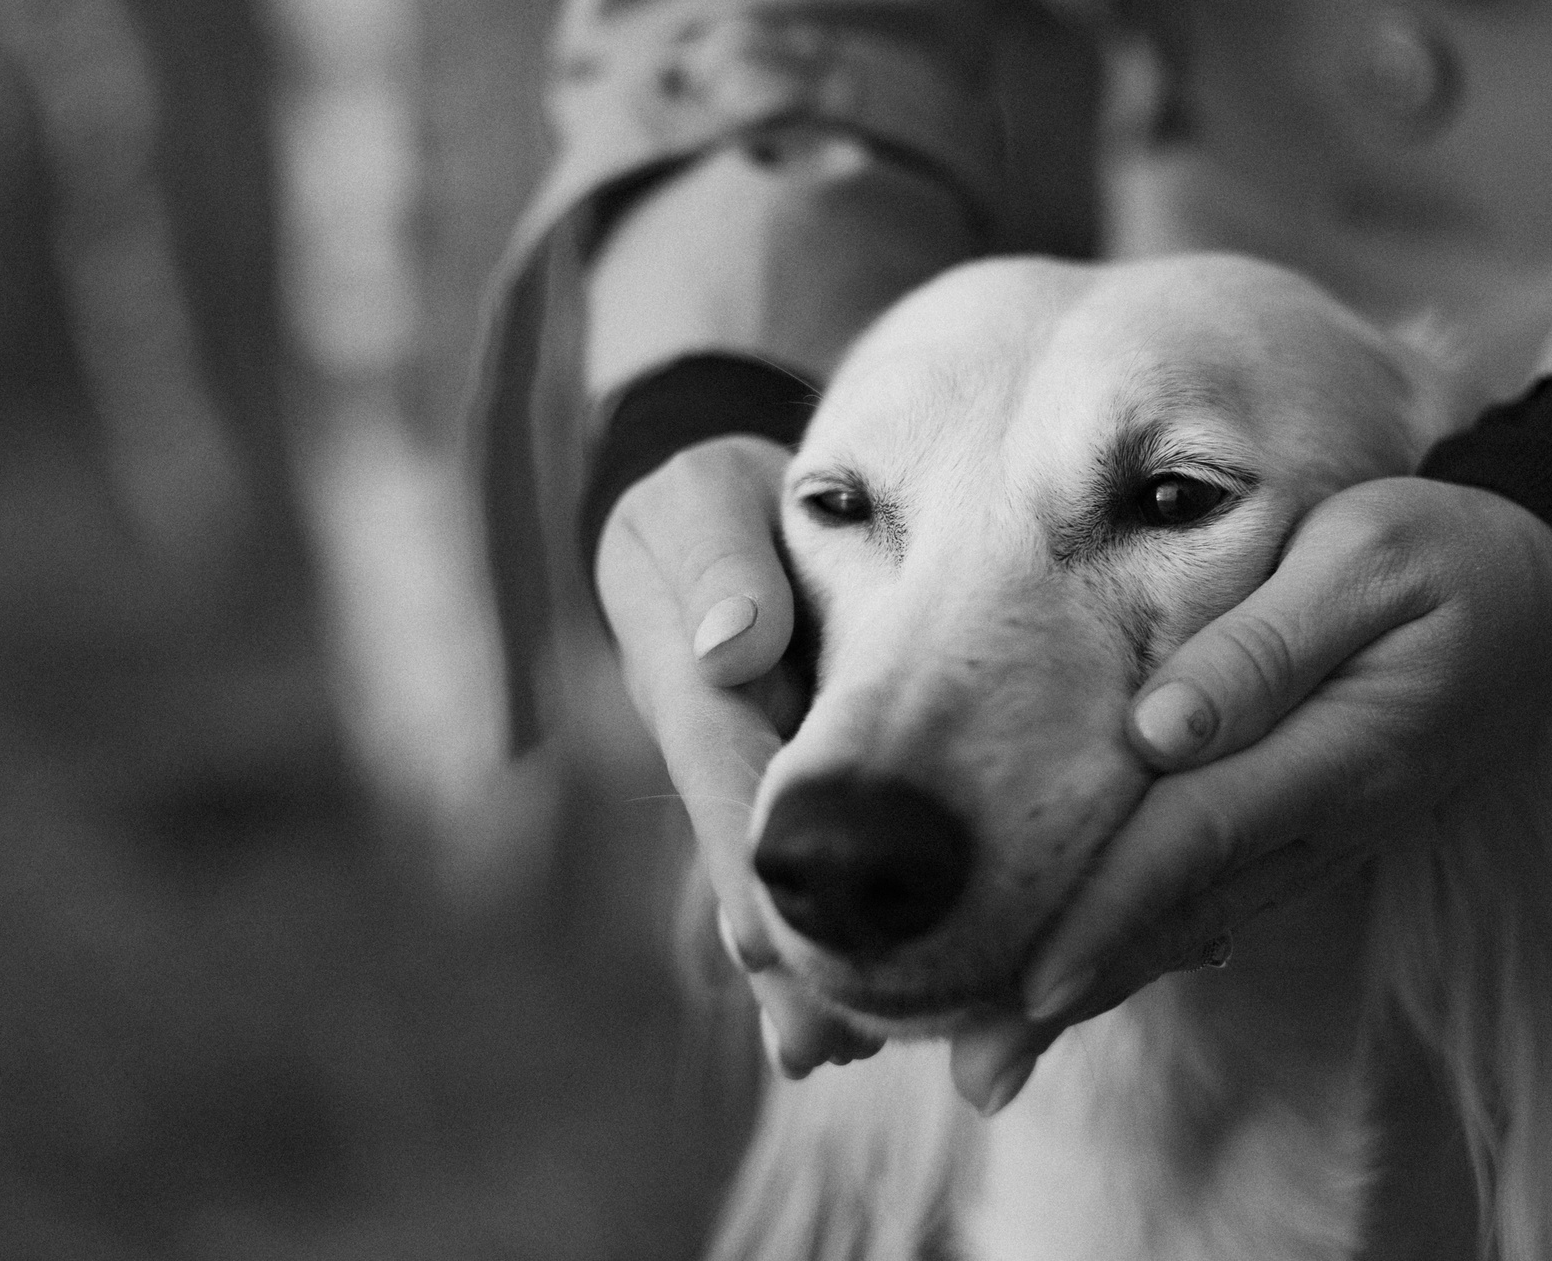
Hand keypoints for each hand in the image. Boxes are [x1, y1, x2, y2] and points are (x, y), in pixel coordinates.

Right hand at [594, 434, 885, 1076]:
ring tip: (842, 1056)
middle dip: (783, 958)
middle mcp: (714, 746)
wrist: (711, 505)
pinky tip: (859, 1009)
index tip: (768, 949)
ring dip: (799, 971)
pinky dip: (824, 930)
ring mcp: (743, 773)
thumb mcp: (705, 501)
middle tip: (823, 1047)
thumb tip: (731, 652)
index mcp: (693, 681)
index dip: (746, 866)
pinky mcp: (781, 780)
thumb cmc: (714, 496)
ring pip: (772, 881)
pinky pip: (802, 861)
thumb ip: (719, 566)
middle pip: (746, 863)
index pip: (723, 780)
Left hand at [948, 477, 1551, 1109]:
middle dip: (1074, 993)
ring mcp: (1317, 841)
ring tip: (993, 1055)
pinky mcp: (1305, 836)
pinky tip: (1066, 988)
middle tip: (974, 1071)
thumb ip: (1266, 644)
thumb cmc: (1442, 557)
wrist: (1542, 594)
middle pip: (1178, 916)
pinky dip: (1138, 948)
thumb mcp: (1366, 558)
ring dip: (1097, 986)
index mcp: (1337, 754)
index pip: (1194, 842)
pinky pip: (1211, 903)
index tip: (1029, 985)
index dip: (1108, 913)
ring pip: (1191, 925)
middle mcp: (1324, 822)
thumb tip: (1159, 729)